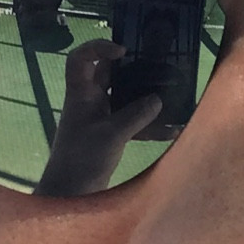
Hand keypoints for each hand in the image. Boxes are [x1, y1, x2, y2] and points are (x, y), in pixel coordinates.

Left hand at [34, 40, 164, 196]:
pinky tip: (172, 132)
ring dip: (145, 98)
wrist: (71, 196)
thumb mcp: (112, 135)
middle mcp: (89, 103)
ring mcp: (99, 120)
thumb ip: (136, 115)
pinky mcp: (108, 137)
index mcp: (80, 95)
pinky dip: (150, 127)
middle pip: (108, 75)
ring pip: (123, 99)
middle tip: (156, 65)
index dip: (98, 47)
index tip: (123, 52)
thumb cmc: (82, 160)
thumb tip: (157, 99)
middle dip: (132, 69)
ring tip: (171, 94)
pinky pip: (132, 124)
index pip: (79, 59)